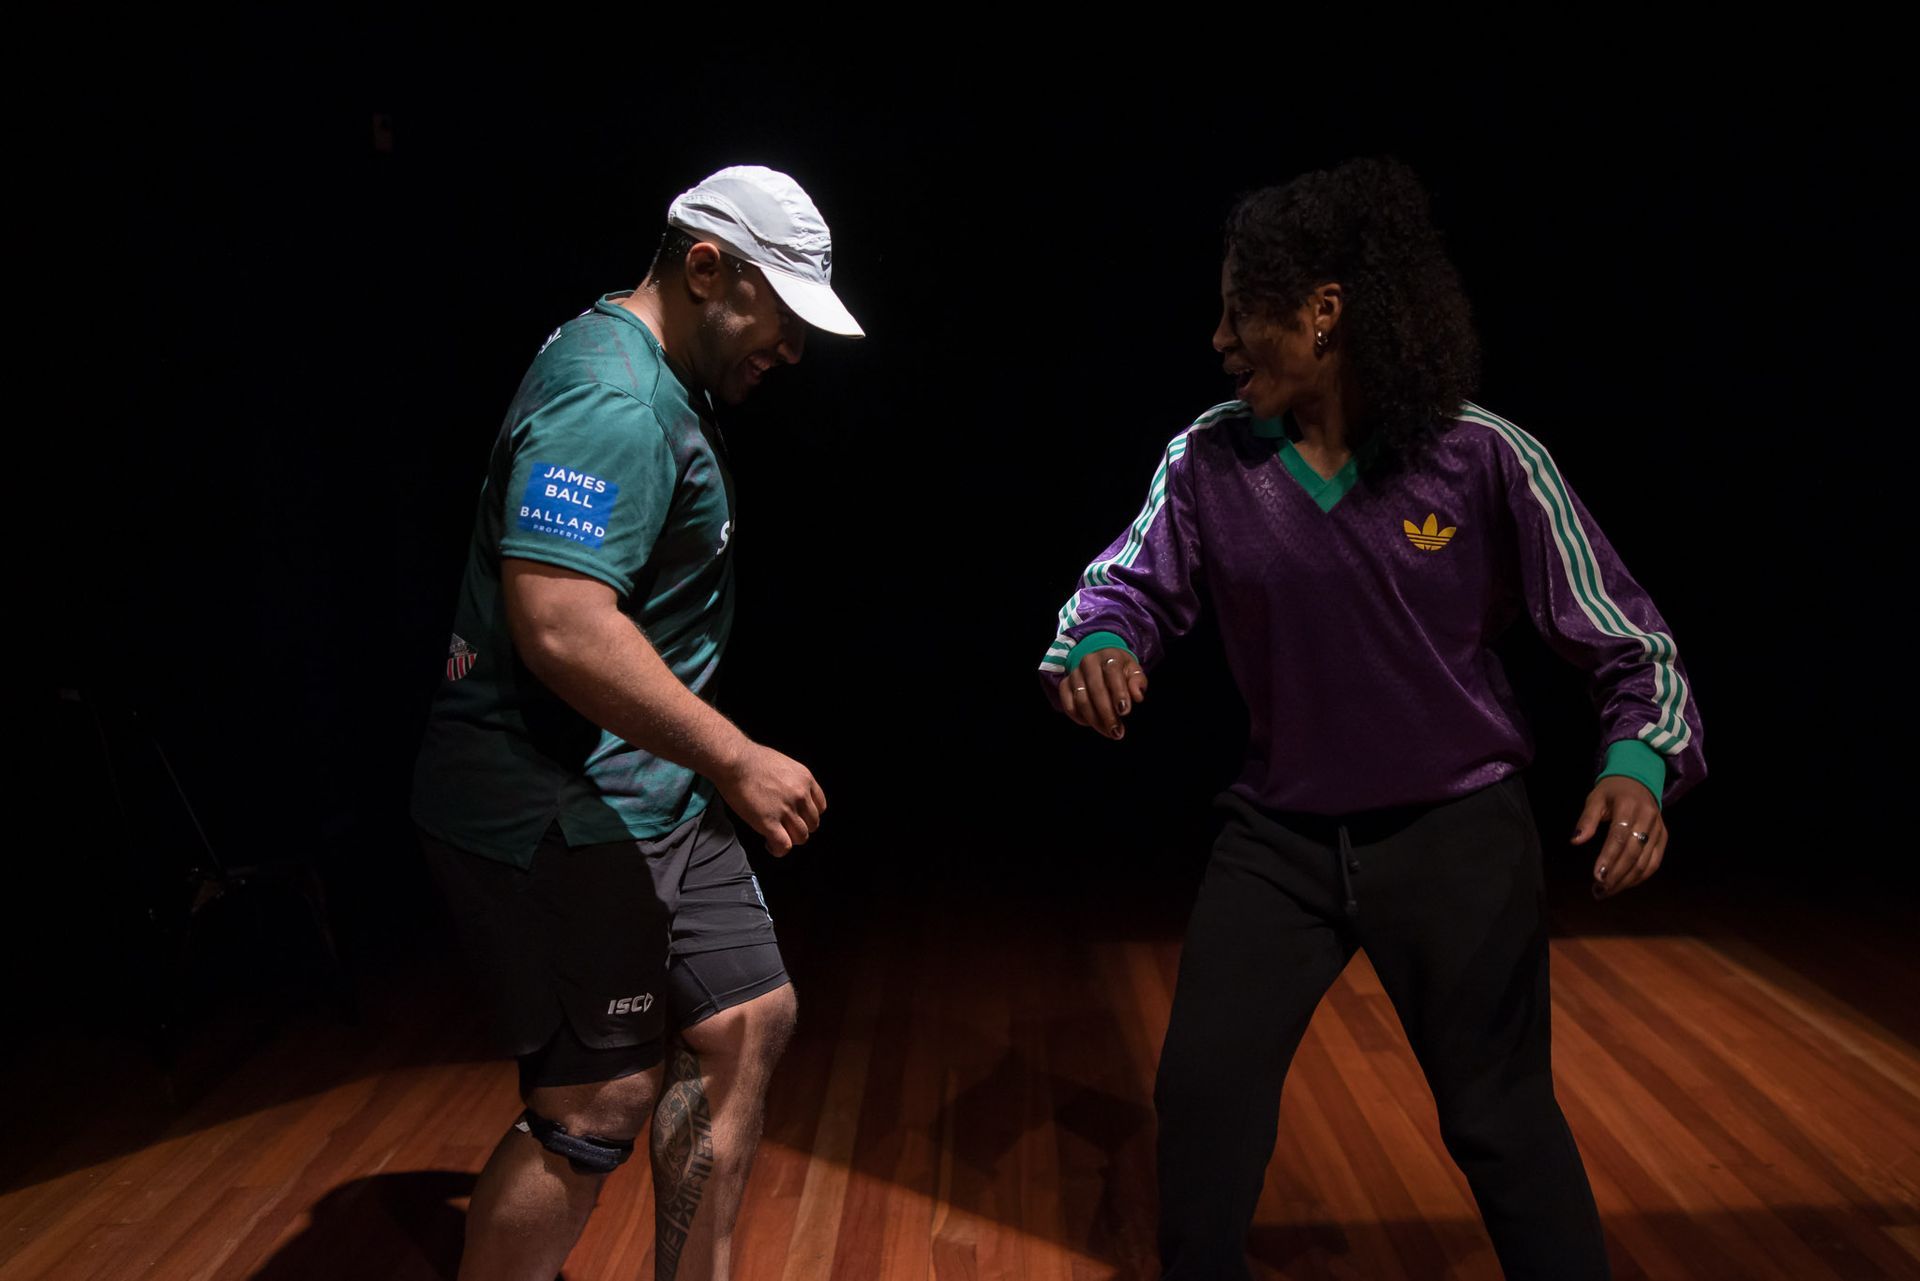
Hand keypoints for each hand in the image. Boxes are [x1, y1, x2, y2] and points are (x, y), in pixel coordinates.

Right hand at [713, 742, 825, 855]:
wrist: (734, 761)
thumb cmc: (752, 760)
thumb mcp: (784, 765)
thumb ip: (793, 782)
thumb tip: (791, 797)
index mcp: (806, 780)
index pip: (820, 807)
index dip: (807, 815)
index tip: (797, 817)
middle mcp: (800, 795)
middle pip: (812, 825)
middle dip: (799, 828)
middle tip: (784, 827)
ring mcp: (786, 809)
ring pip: (801, 838)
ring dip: (789, 840)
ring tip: (774, 836)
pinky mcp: (769, 822)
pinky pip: (784, 846)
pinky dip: (777, 849)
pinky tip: (768, 844)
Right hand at [1058, 648, 1147, 739]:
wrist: (1099, 659)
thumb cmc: (1119, 668)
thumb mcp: (1133, 670)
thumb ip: (1137, 681)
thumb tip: (1137, 696)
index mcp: (1108, 656)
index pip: (1112, 673)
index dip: (1118, 693)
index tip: (1125, 712)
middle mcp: (1088, 662)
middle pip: (1096, 690)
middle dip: (1107, 714)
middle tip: (1117, 731)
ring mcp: (1074, 674)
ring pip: (1082, 700)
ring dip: (1095, 720)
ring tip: (1109, 732)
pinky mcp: (1065, 685)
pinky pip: (1069, 706)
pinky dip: (1080, 718)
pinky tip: (1093, 724)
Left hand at [1571, 776, 1665, 897]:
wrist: (1638, 781)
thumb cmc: (1612, 791)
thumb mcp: (1595, 799)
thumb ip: (1586, 820)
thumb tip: (1575, 840)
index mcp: (1629, 806)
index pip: (1619, 836)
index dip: (1608, 858)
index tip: (1596, 876)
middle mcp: (1648, 818)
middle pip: (1633, 852)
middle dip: (1616, 874)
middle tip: (1599, 890)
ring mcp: (1658, 829)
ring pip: (1645, 861)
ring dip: (1627, 880)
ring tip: (1608, 891)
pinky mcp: (1663, 837)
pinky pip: (1654, 862)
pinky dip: (1640, 876)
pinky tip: (1624, 884)